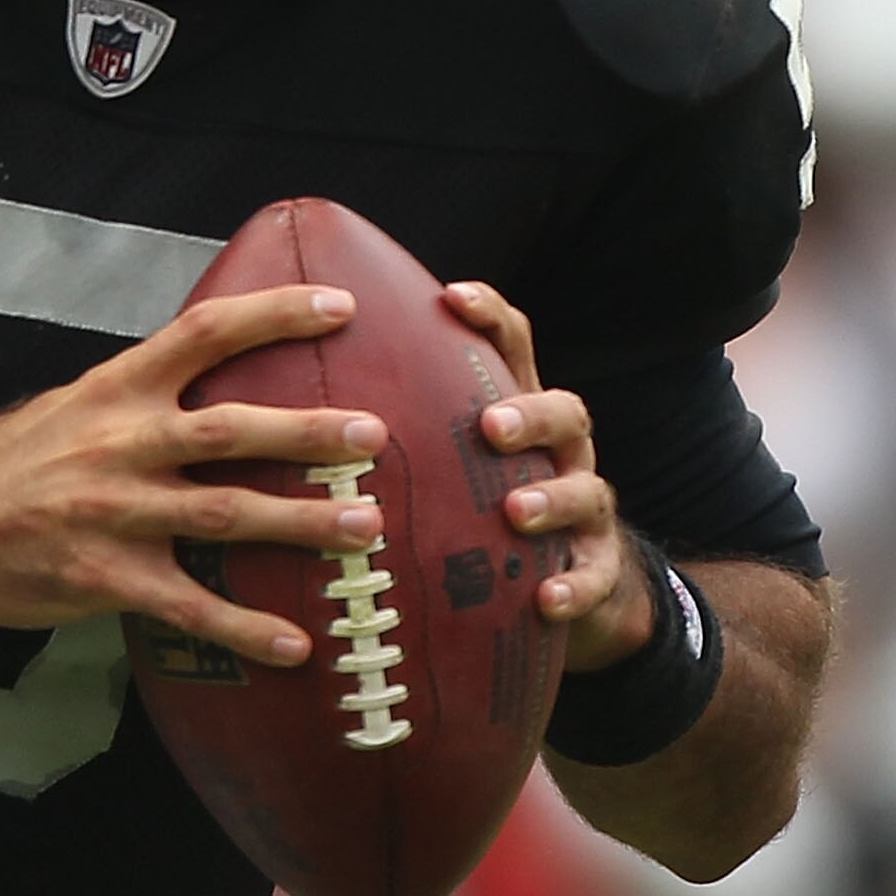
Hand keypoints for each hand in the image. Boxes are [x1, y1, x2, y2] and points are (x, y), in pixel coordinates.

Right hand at [0, 284, 389, 667]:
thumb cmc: (15, 461)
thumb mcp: (74, 402)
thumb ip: (143, 394)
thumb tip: (217, 377)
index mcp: (118, 388)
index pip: (205, 333)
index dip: (274, 314)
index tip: (338, 306)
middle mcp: (122, 444)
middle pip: (230, 431)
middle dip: (307, 432)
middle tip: (373, 436)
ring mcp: (116, 513)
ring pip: (223, 515)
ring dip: (299, 523)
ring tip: (365, 530)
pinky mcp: (108, 577)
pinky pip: (187, 608)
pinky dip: (243, 629)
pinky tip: (294, 646)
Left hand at [441, 281, 654, 672]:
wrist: (566, 587)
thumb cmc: (480, 513)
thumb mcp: (448, 467)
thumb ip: (403, 431)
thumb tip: (297, 402)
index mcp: (521, 415)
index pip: (513, 349)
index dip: (490, 316)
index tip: (451, 296)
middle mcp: (561, 454)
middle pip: (564, 412)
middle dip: (529, 414)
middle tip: (489, 425)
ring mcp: (586, 510)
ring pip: (586, 491)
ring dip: (552, 498)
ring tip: (516, 512)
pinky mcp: (598, 569)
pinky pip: (593, 577)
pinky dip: (574, 587)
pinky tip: (546, 600)